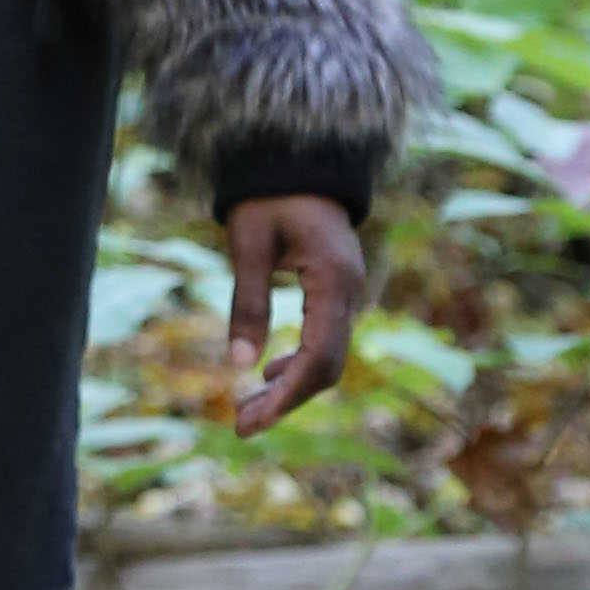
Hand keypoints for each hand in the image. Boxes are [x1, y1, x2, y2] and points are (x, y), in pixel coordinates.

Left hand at [222, 193, 362, 436]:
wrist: (297, 163)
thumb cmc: (268, 197)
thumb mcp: (248, 244)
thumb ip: (247, 301)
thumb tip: (239, 364)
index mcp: (332, 280)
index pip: (318, 357)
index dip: (287, 396)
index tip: (252, 422)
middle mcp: (350, 292)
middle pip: (327, 367)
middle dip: (286, 401)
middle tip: (240, 426)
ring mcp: (349, 293)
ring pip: (328, 358)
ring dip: (291, 387)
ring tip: (246, 408)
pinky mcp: (339, 292)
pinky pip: (326, 340)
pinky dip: (299, 364)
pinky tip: (268, 375)